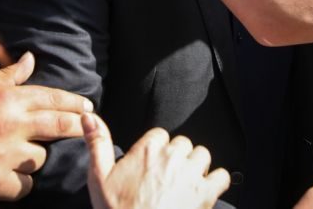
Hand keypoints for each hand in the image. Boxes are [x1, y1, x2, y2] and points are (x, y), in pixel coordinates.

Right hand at [0, 52, 91, 202]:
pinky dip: (21, 183)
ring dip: (35, 157)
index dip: (74, 102)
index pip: (53, 98)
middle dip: (78, 126)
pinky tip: (11, 177)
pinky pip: (25, 185)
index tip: (88, 106)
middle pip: (60, 126)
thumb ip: (8, 76)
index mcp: (8, 99)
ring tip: (19, 154)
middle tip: (89, 126)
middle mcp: (11, 125)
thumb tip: (31, 58)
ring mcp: (5, 154)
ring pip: (41, 158)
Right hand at [84, 114, 229, 208]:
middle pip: (182, 144)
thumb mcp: (99, 177)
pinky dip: (216, 182)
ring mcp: (191, 174)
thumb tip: (90, 117)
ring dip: (195, 167)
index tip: (151, 165)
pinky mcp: (205, 194)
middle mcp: (172, 156)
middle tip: (166, 177)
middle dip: (176, 158)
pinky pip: (221, 176)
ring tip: (184, 183)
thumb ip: (98, 143)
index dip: (156, 150)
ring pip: (202, 155)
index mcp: (148, 149)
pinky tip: (205, 191)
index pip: (160, 134)